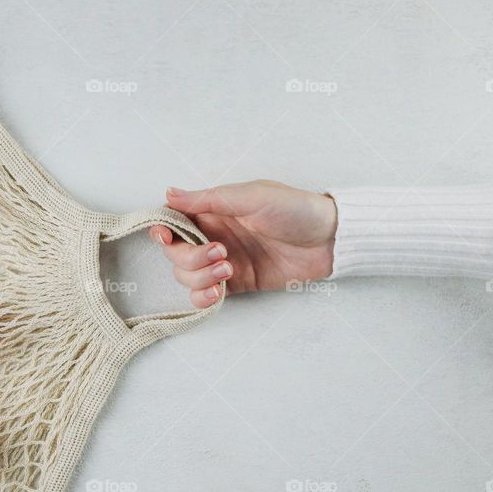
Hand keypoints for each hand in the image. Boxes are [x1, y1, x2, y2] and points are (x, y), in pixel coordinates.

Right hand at [150, 180, 337, 307]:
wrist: (329, 240)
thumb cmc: (295, 210)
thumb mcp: (251, 196)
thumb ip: (208, 199)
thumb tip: (169, 193)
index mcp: (213, 211)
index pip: (174, 222)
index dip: (163, 231)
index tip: (165, 236)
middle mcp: (213, 236)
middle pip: (176, 254)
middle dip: (190, 257)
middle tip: (221, 252)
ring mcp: (223, 262)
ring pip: (187, 276)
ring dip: (200, 277)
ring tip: (230, 269)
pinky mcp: (236, 284)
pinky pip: (205, 296)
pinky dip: (203, 298)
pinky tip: (217, 292)